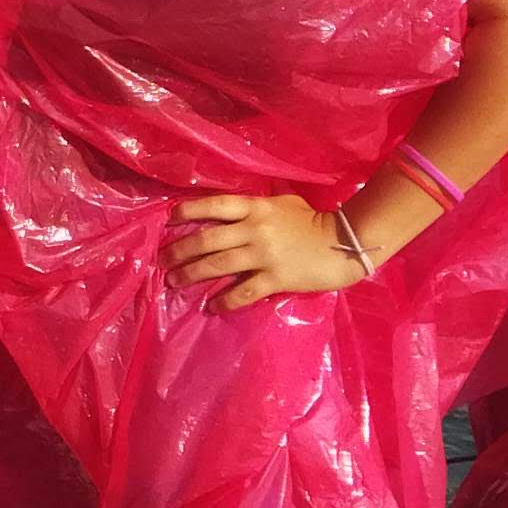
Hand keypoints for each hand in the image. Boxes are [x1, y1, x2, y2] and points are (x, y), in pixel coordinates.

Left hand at [165, 192, 369, 313]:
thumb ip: (258, 202)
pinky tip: (212, 306)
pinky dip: (225, 301)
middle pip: (207, 239)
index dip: (188, 211)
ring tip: (174, 282)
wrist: (345, 242)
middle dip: (179, 251)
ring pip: (218, 265)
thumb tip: (234, 203)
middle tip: (162, 261)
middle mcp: (254, 229)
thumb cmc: (313, 221)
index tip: (169, 221)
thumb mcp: (285, 201)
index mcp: (255, 207)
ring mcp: (264, 254)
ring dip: (191, 274)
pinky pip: (243, 292)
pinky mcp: (275, 278)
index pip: (214, 205)